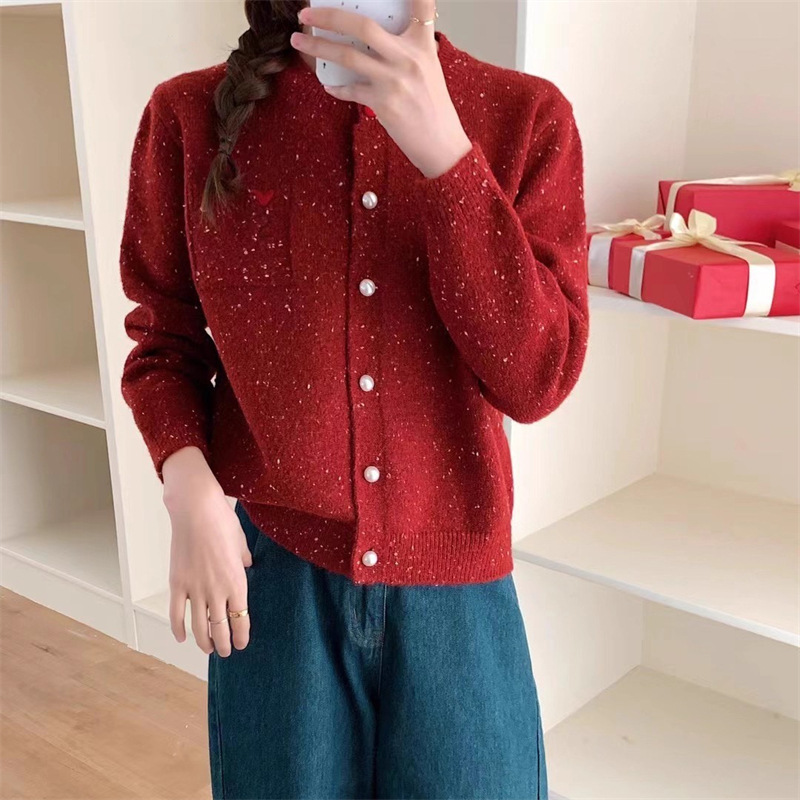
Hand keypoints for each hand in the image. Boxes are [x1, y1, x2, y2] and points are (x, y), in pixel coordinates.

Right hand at [162, 447, 252, 656]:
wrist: (197, 511)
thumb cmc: (222, 522)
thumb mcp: (241, 542)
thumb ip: (244, 559)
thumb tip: (246, 565)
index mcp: (237, 582)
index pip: (241, 618)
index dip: (241, 635)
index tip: (241, 644)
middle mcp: (217, 591)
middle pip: (220, 628)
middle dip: (223, 644)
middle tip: (225, 652)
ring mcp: (195, 589)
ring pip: (199, 626)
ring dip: (204, 642)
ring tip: (207, 650)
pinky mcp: (177, 583)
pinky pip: (176, 613)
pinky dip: (178, 629)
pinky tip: (182, 637)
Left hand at [291, 0, 471, 178]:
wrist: (440, 143)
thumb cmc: (433, 105)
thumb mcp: (428, 67)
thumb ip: (407, 47)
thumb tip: (372, 35)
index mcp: (423, 45)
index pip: (422, 6)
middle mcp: (409, 58)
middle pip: (363, 27)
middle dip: (329, 17)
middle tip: (307, 14)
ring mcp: (394, 81)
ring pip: (348, 56)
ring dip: (318, 48)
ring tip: (299, 42)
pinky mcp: (383, 104)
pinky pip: (350, 90)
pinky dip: (336, 88)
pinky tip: (329, 85)